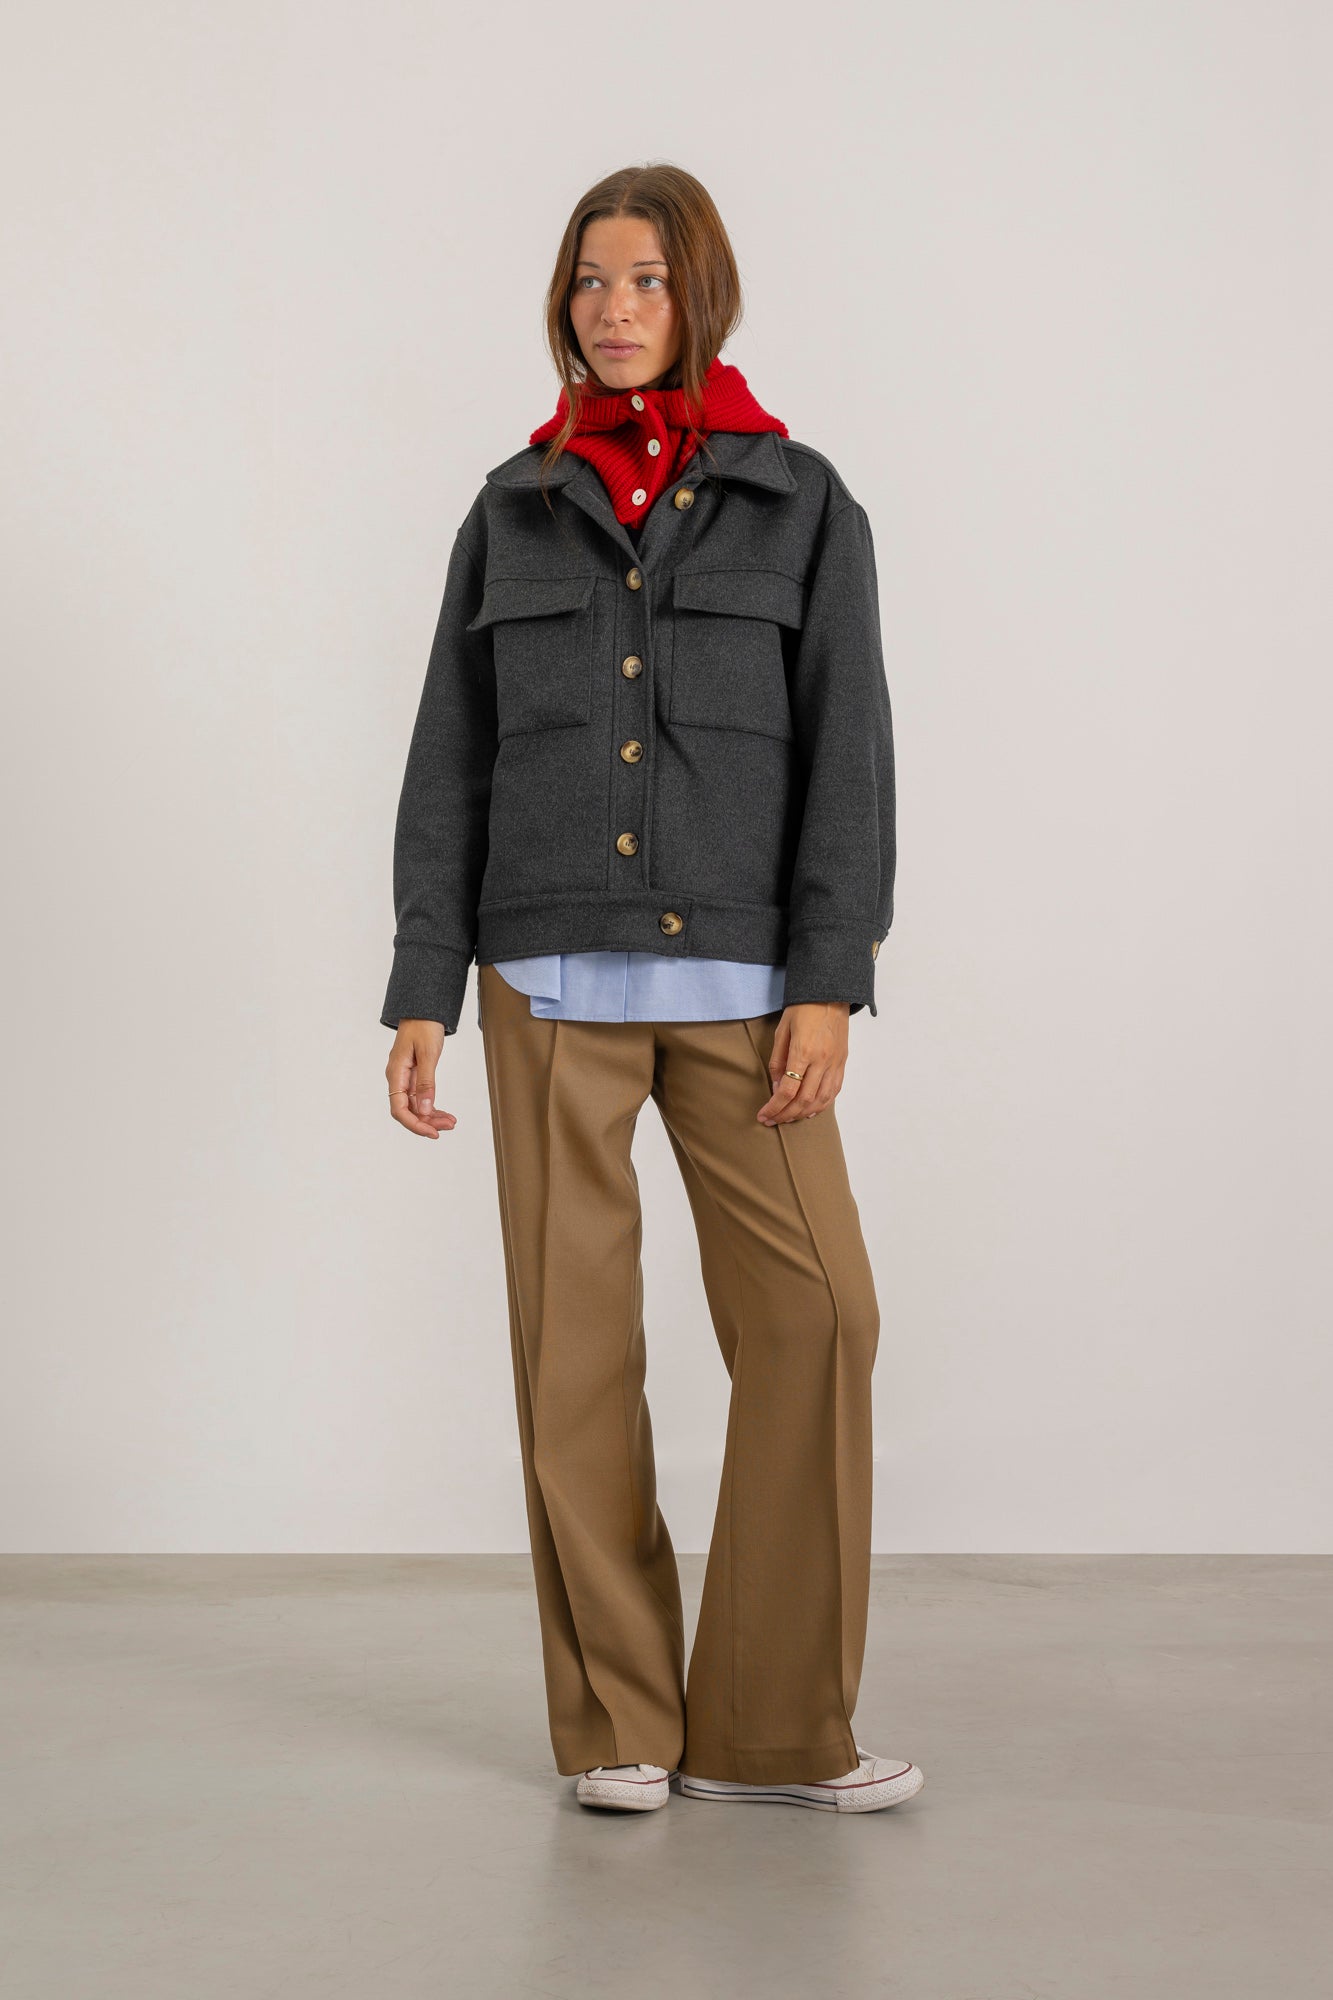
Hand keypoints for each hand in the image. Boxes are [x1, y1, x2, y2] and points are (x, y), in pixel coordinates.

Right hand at [386, 1020, 455, 1138]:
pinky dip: (432, 1107)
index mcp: (396, 1073)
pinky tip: (444, 1114)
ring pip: (415, 1106)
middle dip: (427, 1122)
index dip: (415, 1124)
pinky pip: (420, 1097)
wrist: (424, 1010)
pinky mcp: (414, 1076)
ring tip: (451, 1122)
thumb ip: (426, 1082)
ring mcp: (405, 1078)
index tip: (433, 1132)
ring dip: (432, 1117)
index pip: (399, 1109)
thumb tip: (425, 1109)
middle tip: (449, 1126)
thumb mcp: (428, 1054)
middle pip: (408, 1111)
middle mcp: (397, 1078)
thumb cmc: (424, 1026)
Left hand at [757, 1002, 849, 1123]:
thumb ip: (777, 1061)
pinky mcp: (842, 1062)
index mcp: (804, 1051)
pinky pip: (834, 1091)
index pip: (788, 1090)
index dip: (774, 1107)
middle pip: (804, 1100)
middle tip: (773, 1121)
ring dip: (804, 1114)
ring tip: (789, 1118)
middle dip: (786, 1115)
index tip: (764, 1115)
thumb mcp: (782, 1030)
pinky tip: (810, 1110)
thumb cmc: (803, 1008)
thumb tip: (775, 1087)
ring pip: (821, 1100)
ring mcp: (835, 1063)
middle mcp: (822, 1060)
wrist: (830, 993)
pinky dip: (822, 1104)